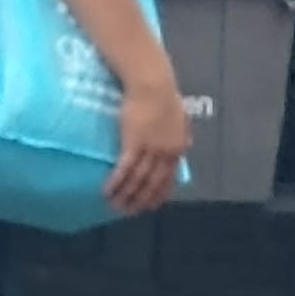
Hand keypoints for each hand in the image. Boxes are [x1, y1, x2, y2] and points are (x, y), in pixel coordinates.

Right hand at [105, 69, 190, 215]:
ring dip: (126, 195)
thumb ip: (183, 131)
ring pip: (138, 179)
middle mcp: (166, 153)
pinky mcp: (134, 143)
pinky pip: (124, 169)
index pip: (169, 178)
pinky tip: (108, 191)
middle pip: (153, 183)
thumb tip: (187, 142)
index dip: (158, 194)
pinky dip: (116, 182)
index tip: (150, 206)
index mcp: (178, 147)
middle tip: (128, 212)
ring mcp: (151, 149)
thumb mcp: (180, 116)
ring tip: (114, 205)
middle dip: (140, 200)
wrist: (152, 83)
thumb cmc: (164, 94)